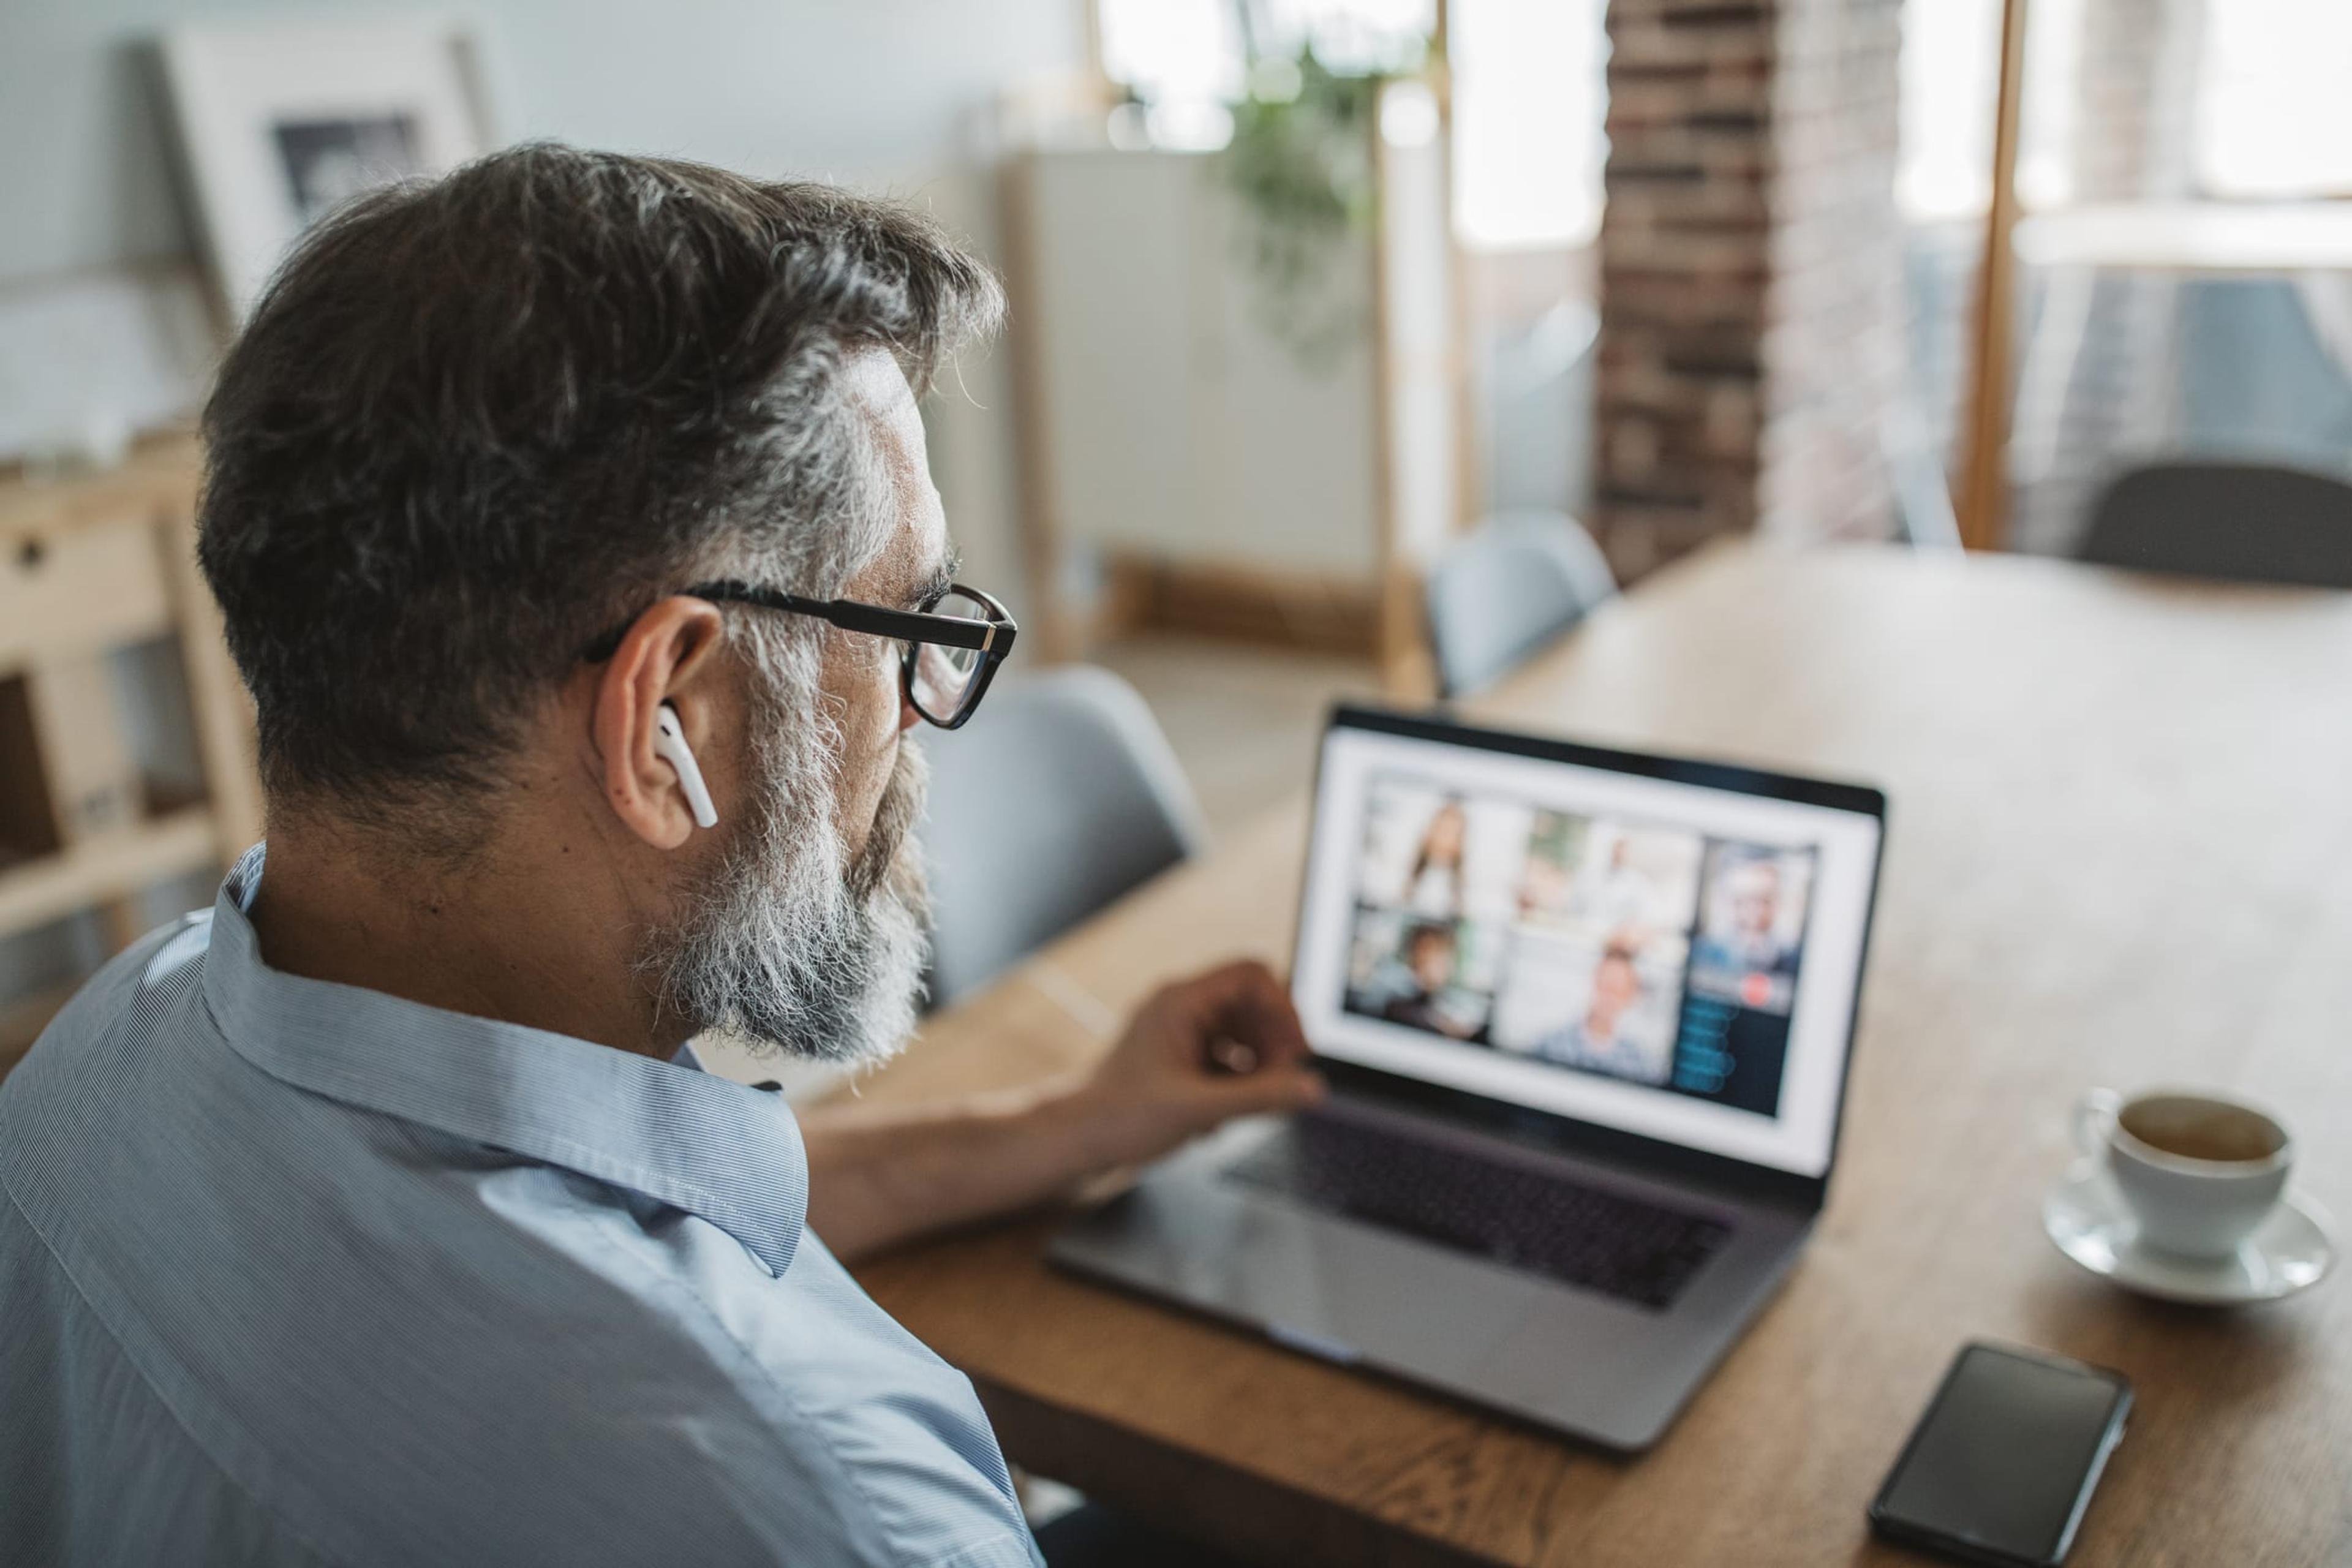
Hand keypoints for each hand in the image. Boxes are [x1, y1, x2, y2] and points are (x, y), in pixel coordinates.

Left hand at [1071, 960, 1324, 1170]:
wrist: (1073, 1140)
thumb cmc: (1118, 1117)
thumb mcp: (1199, 1109)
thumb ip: (1260, 1098)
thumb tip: (1311, 1088)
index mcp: (1181, 1002)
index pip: (1252, 976)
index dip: (1283, 1009)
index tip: (1296, 1051)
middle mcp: (1180, 1008)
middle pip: (1251, 1005)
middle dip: (1272, 1044)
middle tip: (1279, 1084)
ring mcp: (1177, 1033)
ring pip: (1240, 1034)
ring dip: (1255, 1068)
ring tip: (1247, 1105)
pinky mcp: (1175, 1058)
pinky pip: (1223, 1057)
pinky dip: (1232, 1084)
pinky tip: (1218, 1119)